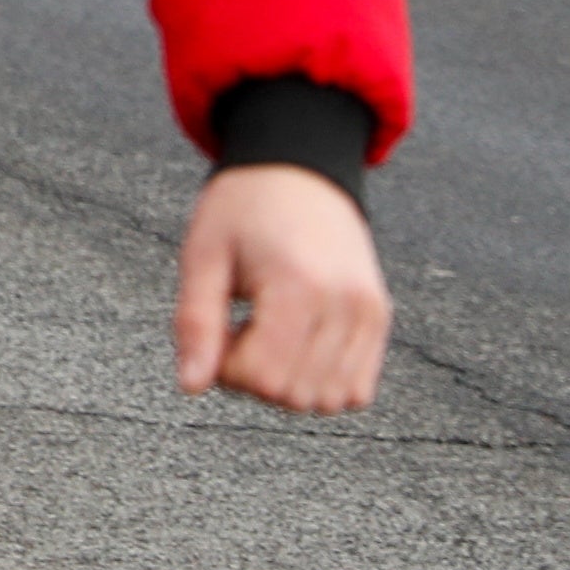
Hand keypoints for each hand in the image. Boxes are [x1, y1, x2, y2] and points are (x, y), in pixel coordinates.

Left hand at [173, 165, 390, 413]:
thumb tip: (190, 386)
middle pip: (295, 395)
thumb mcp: (203, 256)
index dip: (227, 369)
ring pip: (329, 400)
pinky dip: (322, 383)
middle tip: (238, 329)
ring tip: (268, 332)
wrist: (298, 168)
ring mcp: (369, 313)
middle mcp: (345, 303)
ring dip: (288, 384)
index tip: (216, 332)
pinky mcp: (380, 318)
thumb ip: (195, 324)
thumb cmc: (243, 208)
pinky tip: (296, 343)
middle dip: (254, 377)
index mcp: (298, 283)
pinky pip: (356, 389)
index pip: (264, 376)